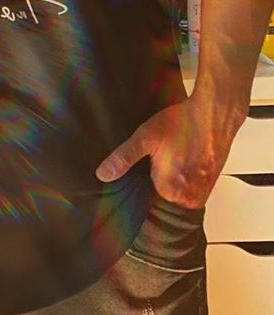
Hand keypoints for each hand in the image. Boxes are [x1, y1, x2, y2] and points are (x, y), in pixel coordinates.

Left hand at [95, 93, 245, 208]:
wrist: (212, 115)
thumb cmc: (181, 124)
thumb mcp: (145, 138)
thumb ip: (123, 158)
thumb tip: (103, 175)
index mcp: (169, 191)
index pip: (144, 199)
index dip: (136, 184)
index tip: (137, 171)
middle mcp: (188, 198)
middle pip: (160, 197)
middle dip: (152, 182)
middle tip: (154, 160)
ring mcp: (202, 193)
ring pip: (175, 193)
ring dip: (168, 181)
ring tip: (167, 159)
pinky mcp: (210, 185)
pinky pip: (188, 188)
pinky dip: (181, 178)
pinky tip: (177, 161)